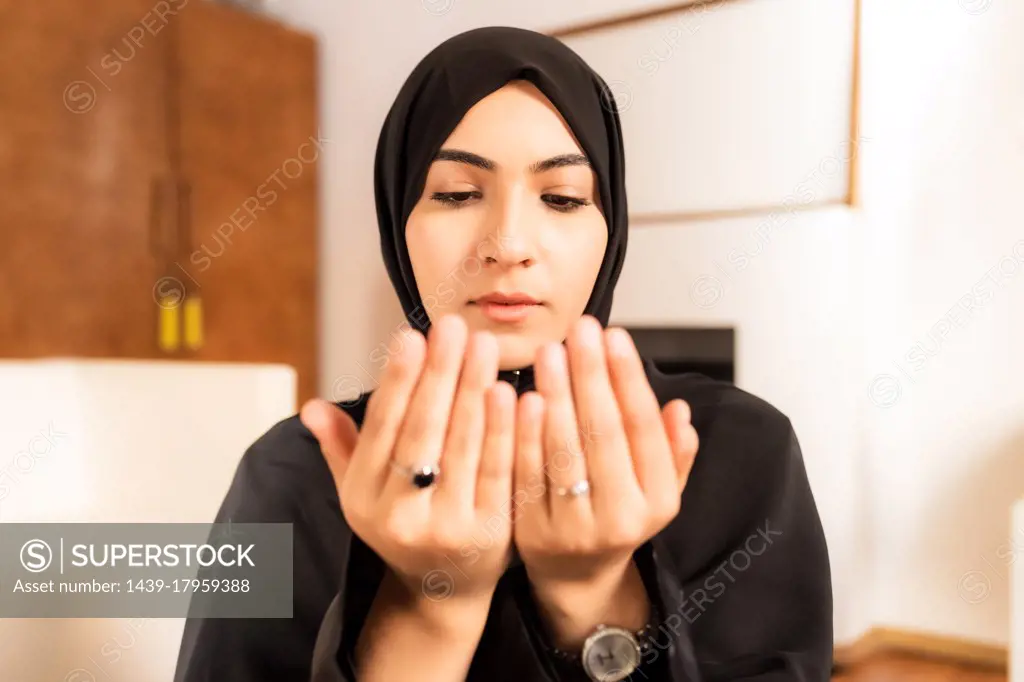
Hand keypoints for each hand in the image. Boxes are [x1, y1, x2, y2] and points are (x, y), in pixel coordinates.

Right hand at [301, 314, 516, 627]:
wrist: (443, 591)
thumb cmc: (405, 523)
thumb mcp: (363, 491)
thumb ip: (342, 446)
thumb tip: (312, 406)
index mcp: (362, 498)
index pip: (381, 428)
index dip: (397, 381)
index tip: (411, 335)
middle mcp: (399, 515)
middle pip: (422, 432)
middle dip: (438, 374)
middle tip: (452, 327)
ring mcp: (447, 527)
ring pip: (462, 447)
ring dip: (473, 391)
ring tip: (483, 346)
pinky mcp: (491, 533)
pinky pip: (499, 472)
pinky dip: (505, 431)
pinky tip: (514, 393)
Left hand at [513, 315, 697, 595]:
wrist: (575, 576)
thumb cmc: (616, 514)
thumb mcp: (658, 489)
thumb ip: (672, 451)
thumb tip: (679, 410)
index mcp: (658, 500)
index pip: (643, 428)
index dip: (627, 378)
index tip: (615, 334)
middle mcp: (621, 517)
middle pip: (604, 434)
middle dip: (591, 376)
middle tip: (580, 329)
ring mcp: (575, 528)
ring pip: (565, 451)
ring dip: (557, 396)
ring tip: (551, 351)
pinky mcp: (533, 532)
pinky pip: (527, 474)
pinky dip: (525, 435)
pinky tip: (522, 397)